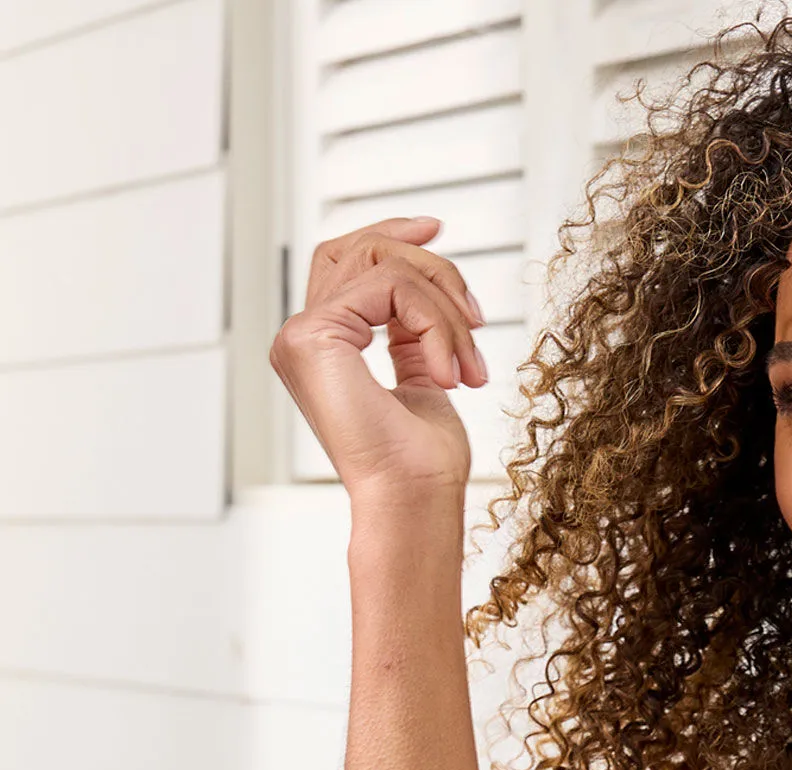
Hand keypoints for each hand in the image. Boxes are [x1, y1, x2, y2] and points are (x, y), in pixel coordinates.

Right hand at [269, 216, 488, 500]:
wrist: (415, 500)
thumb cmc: (423, 462)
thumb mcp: (422, 378)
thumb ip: (410, 333)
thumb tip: (426, 292)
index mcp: (322, 345)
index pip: (347, 260)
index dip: (392, 234)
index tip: (438, 231)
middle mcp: (302, 336)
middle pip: (363, 248)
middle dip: (432, 270)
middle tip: (475, 319)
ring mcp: (301, 335)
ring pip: (383, 265)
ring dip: (444, 310)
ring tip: (467, 366)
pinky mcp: (313, 336)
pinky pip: (390, 287)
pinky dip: (435, 323)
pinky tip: (447, 373)